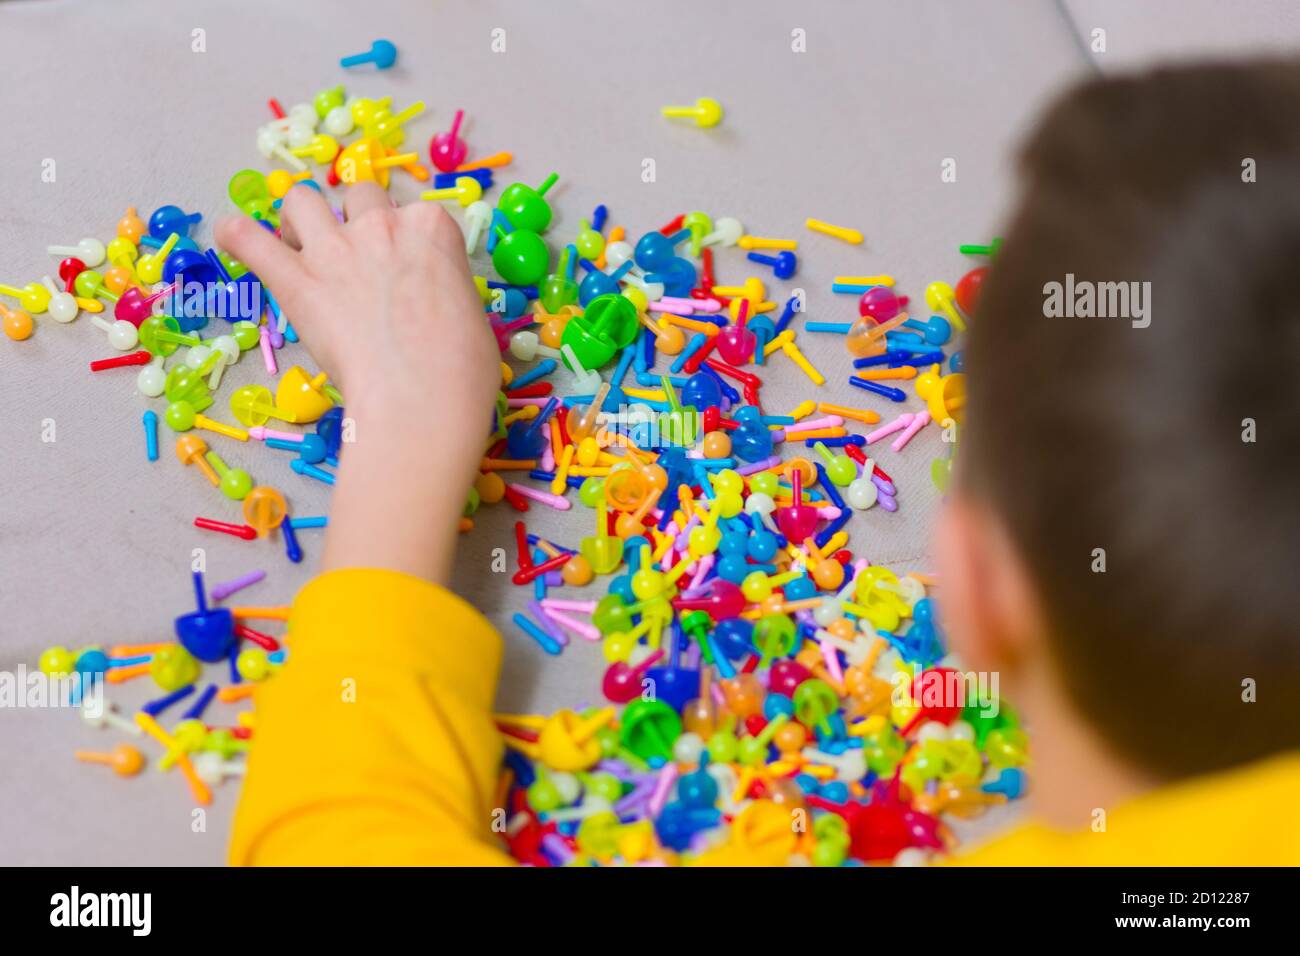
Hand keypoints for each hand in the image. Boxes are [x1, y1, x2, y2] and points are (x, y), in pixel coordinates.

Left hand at [214, 184, 499, 584]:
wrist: (422, 398)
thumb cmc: (463, 368)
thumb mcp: (471, 314)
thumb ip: (444, 289)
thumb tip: (433, 302)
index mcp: (433, 228)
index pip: (417, 214)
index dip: (408, 241)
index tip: (406, 268)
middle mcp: (383, 225)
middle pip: (361, 196)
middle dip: (356, 220)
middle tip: (356, 257)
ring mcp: (335, 248)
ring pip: (303, 200)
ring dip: (301, 217)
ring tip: (301, 244)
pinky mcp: (296, 280)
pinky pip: (249, 239)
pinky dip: (237, 235)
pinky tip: (232, 236)